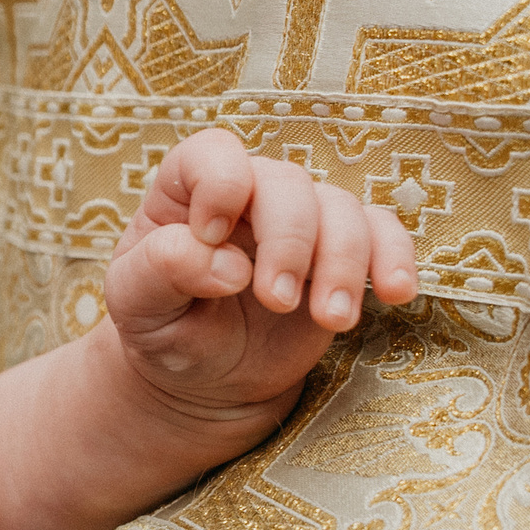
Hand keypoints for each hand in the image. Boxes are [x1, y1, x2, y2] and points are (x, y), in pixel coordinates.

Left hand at [106, 127, 417, 421]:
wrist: (206, 376)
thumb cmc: (164, 328)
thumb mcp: (135, 305)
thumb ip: (161, 271)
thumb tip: (227, 265)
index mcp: (186, 192)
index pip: (213, 153)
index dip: (221, 184)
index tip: (213, 236)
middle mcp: (249, 193)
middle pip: (287, 183)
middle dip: (290, 241)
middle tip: (277, 301)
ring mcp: (301, 219)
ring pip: (340, 208)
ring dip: (343, 263)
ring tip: (331, 320)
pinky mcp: (342, 251)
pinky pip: (383, 232)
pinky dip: (394, 258)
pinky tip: (395, 294)